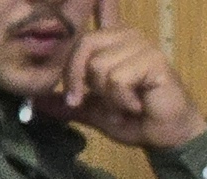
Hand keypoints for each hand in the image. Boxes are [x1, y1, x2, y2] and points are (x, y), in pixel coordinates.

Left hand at [48, 2, 202, 150]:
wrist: (167, 137)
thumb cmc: (135, 120)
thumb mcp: (94, 111)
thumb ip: (69, 104)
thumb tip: (38, 103)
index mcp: (112, 41)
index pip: (100, 9)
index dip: (97, 1)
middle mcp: (126, 36)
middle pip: (83, 46)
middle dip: (80, 80)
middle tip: (99, 103)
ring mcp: (141, 45)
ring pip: (99, 66)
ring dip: (108, 97)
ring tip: (126, 105)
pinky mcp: (153, 59)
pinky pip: (117, 78)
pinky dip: (122, 100)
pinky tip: (138, 105)